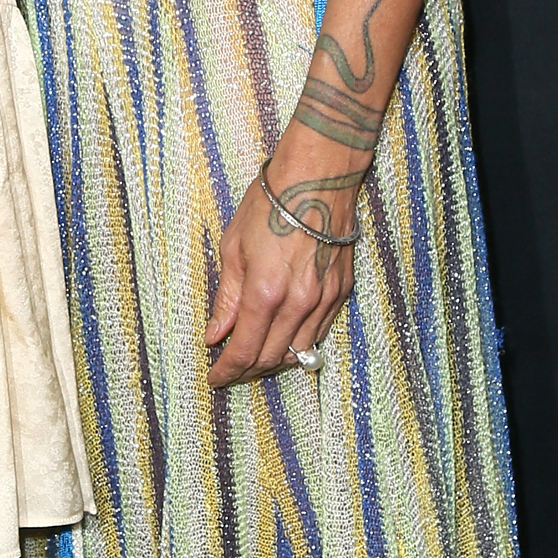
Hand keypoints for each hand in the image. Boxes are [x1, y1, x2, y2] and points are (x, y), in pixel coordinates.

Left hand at [204, 134, 356, 388]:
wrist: (318, 177)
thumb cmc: (270, 205)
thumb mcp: (233, 248)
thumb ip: (226, 298)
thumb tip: (215, 335)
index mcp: (264, 293)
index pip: (244, 351)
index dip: (226, 371)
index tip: (215, 379)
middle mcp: (298, 304)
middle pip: (271, 358)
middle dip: (247, 370)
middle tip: (229, 369)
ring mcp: (324, 300)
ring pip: (299, 352)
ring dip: (274, 360)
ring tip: (254, 355)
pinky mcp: (342, 292)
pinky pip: (319, 332)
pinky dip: (298, 341)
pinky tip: (282, 334)